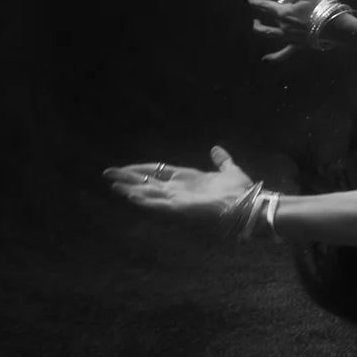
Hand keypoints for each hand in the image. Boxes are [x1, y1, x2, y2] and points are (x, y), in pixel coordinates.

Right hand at [104, 146, 254, 225]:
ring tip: (114, 186)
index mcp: (187, 179)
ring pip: (149, 193)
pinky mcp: (180, 208)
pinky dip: (145, 200)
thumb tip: (215, 148)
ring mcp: (178, 199)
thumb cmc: (239, 190)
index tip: (125, 168)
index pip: (158, 171)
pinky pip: (159, 204)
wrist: (248, 203)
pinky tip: (130, 195)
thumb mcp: (228, 169)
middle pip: (148, 182)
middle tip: (108, 174)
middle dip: (128, 178)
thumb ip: (221, 160)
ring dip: (131, 189)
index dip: (141, 169)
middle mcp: (179, 189)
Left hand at [245, 0, 336, 62]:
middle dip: (262, 12)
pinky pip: (283, 53)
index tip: (247, 0)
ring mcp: (289, 37)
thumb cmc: (324, 8)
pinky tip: (265, 60)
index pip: (265, 5)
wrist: (337, 27)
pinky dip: (273, 57)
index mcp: (284, 12)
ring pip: (269, 34)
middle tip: (262, 10)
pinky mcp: (298, 45)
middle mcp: (283, 25)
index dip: (255, 2)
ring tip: (256, 25)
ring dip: (260, 29)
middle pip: (269, 18)